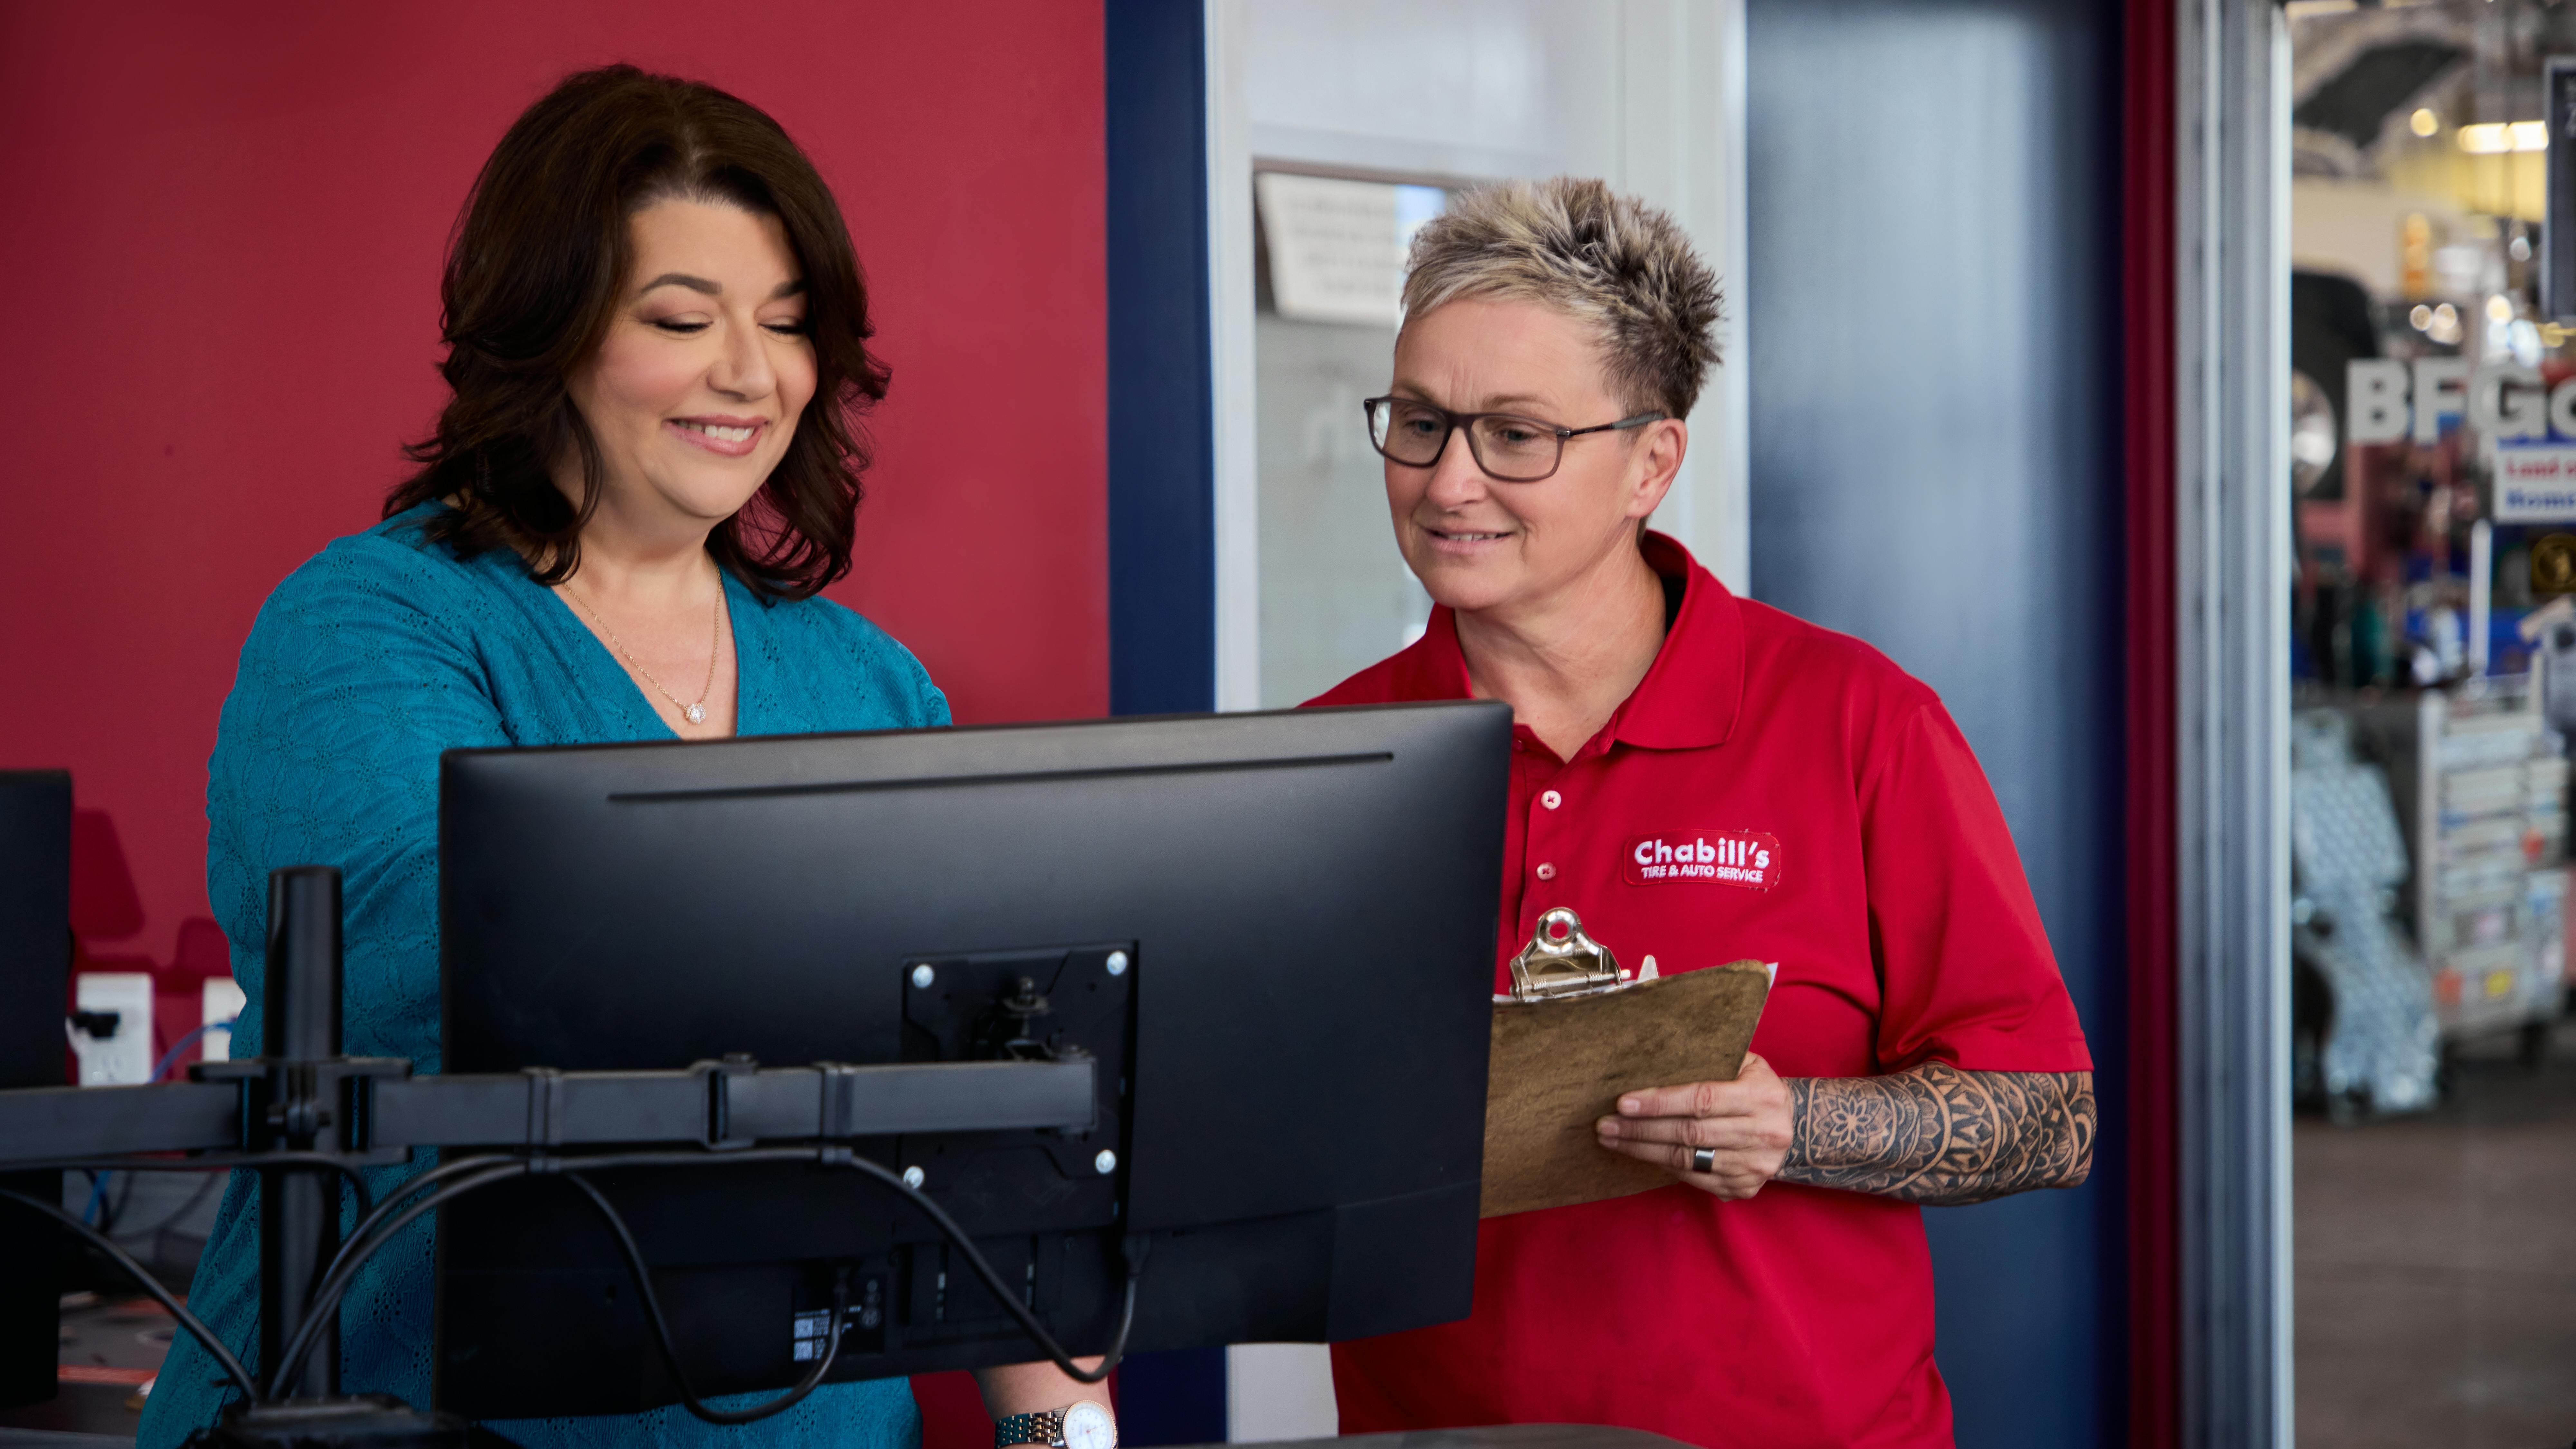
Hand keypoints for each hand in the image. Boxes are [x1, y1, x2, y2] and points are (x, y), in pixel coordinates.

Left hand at [1594, 1052, 1793, 1199]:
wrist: (1795, 1126)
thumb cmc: (1757, 1087)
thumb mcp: (1746, 1064)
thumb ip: (1711, 1059)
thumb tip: (1656, 1057)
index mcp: (1762, 1096)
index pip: (1701, 1099)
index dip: (1660, 1102)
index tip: (1623, 1103)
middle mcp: (1763, 1133)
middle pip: (1689, 1133)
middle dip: (1641, 1129)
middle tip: (1606, 1125)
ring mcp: (1755, 1166)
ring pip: (1688, 1160)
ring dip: (1644, 1151)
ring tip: (1613, 1140)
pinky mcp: (1745, 1187)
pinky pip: (1695, 1178)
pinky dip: (1665, 1167)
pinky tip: (1642, 1154)